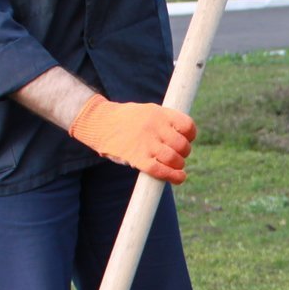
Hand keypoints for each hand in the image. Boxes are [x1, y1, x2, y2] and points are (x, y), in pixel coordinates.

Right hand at [68, 95, 195, 183]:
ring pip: (174, 159)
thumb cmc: (125, 120)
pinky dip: (173, 176)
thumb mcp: (146, 112)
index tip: (187, 139)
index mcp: (159, 113)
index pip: (187, 125)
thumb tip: (182, 137)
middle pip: (182, 145)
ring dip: (179, 165)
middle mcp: (154, 127)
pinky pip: (160, 170)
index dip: (190, 136)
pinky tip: (179, 178)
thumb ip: (163, 122)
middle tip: (178, 155)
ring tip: (176, 166)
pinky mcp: (137, 158)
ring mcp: (146, 143)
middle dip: (184, 152)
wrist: (98, 122)